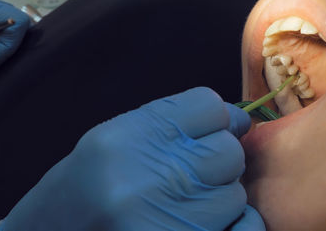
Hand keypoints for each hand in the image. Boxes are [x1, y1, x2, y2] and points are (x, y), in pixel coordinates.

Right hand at [0, 87, 263, 229]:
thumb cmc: (80, 189)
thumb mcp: (111, 141)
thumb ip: (169, 125)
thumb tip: (235, 120)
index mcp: (127, 138)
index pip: (208, 106)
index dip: (215, 118)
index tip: (210, 131)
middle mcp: (148, 178)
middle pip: (228, 151)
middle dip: (218, 159)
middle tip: (192, 173)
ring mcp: (168, 220)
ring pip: (234, 194)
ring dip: (218, 198)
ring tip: (182, 205)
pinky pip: (245, 229)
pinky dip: (234, 226)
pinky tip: (202, 222)